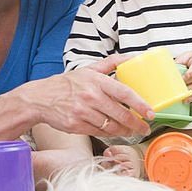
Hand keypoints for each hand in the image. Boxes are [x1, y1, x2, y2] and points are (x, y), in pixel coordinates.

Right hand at [25, 54, 153, 137]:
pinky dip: (109, 133)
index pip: (123, 92)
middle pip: (120, 114)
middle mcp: (90, 96)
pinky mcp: (76, 125)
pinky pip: (99, 133)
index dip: (140, 104)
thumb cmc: (66, 84)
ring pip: (111, 126)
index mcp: (95, 80)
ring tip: (131, 130)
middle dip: (136, 123)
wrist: (40, 98)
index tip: (151, 112)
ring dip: (125, 131)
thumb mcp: (88, 69)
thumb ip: (111, 63)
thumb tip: (133, 57)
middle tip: (145, 127)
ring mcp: (82, 112)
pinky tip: (114, 131)